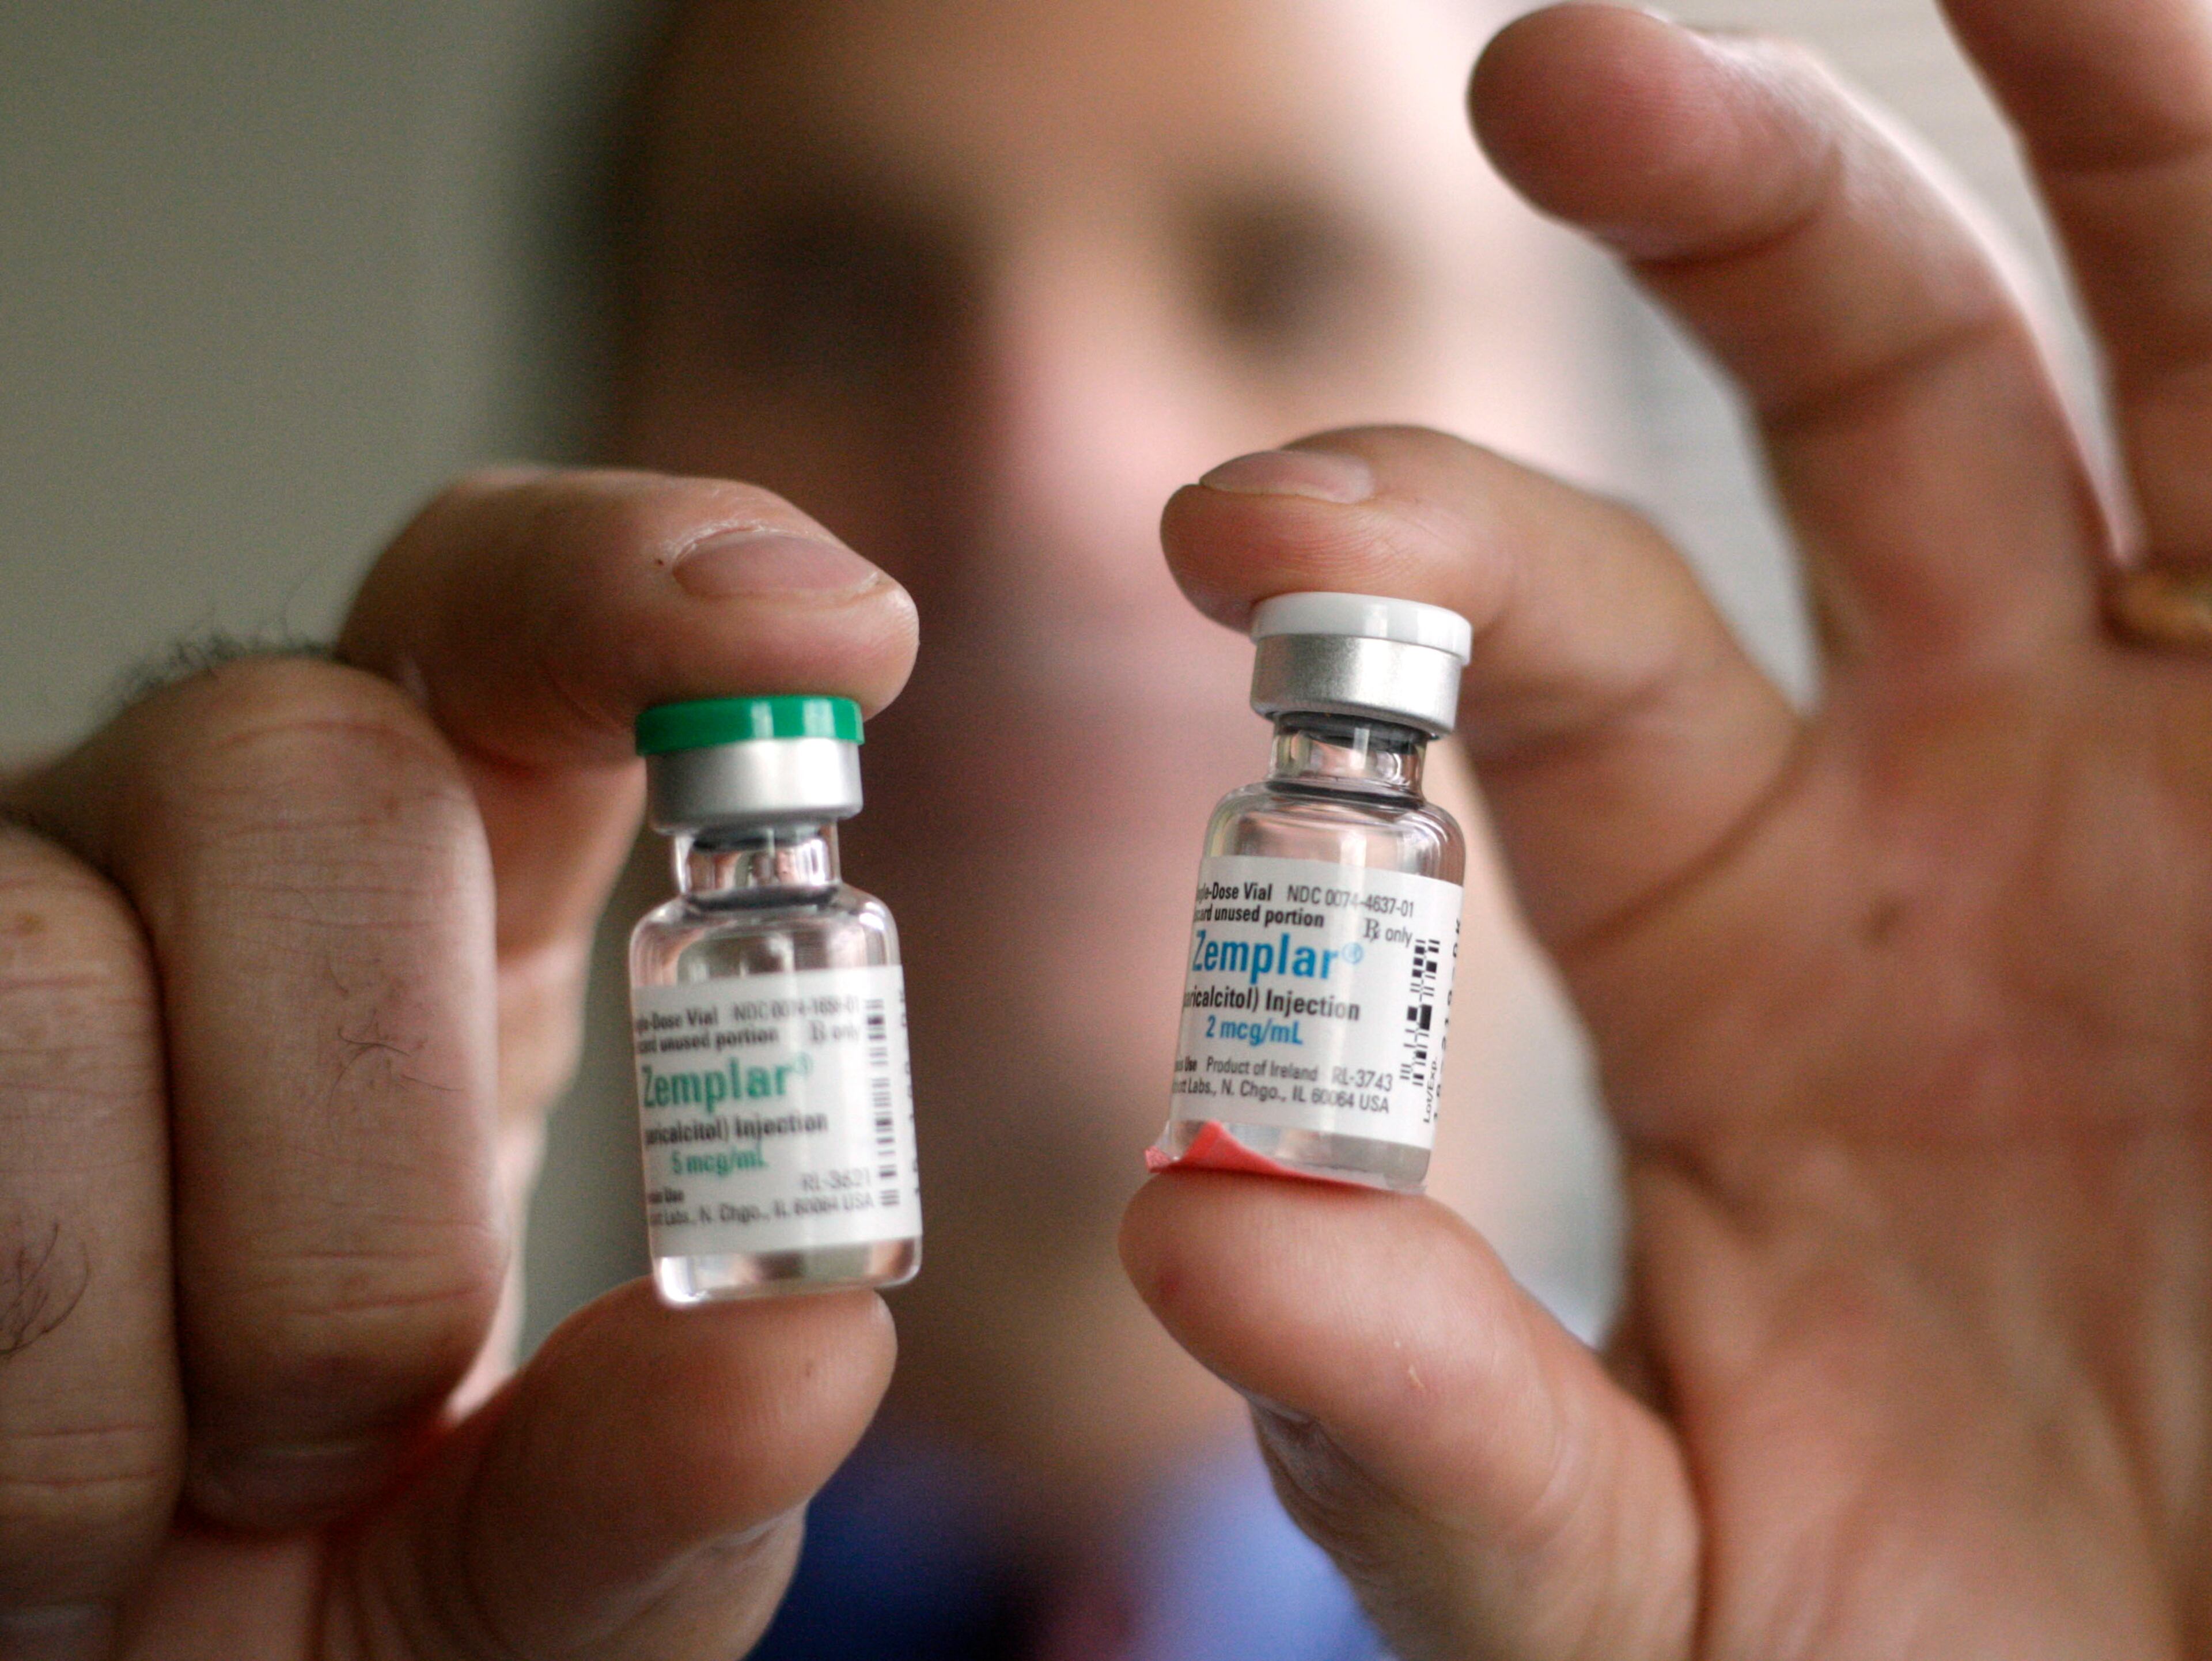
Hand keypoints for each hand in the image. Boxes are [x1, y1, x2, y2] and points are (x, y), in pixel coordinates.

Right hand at [0, 471, 915, 1657]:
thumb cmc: (322, 1599)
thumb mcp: (522, 1572)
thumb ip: (653, 1483)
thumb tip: (805, 1354)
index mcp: (440, 919)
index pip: (513, 628)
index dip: (643, 587)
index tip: (836, 637)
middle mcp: (184, 866)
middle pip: (296, 763)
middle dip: (364, 1162)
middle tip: (344, 1429)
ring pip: (39, 968)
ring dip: (145, 1338)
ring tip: (157, 1518)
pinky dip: (9, 1435)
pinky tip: (39, 1517)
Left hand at [1124, 2, 2211, 1653]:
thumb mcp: (1640, 1590)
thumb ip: (1422, 1433)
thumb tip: (1189, 1240)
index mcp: (1740, 937)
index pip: (1551, 658)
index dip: (1405, 554)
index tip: (1226, 513)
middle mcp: (1963, 799)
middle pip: (1845, 414)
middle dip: (1730, 214)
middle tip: (1555, 63)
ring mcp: (2200, 775)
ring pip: (2163, 373)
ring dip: (2097, 141)